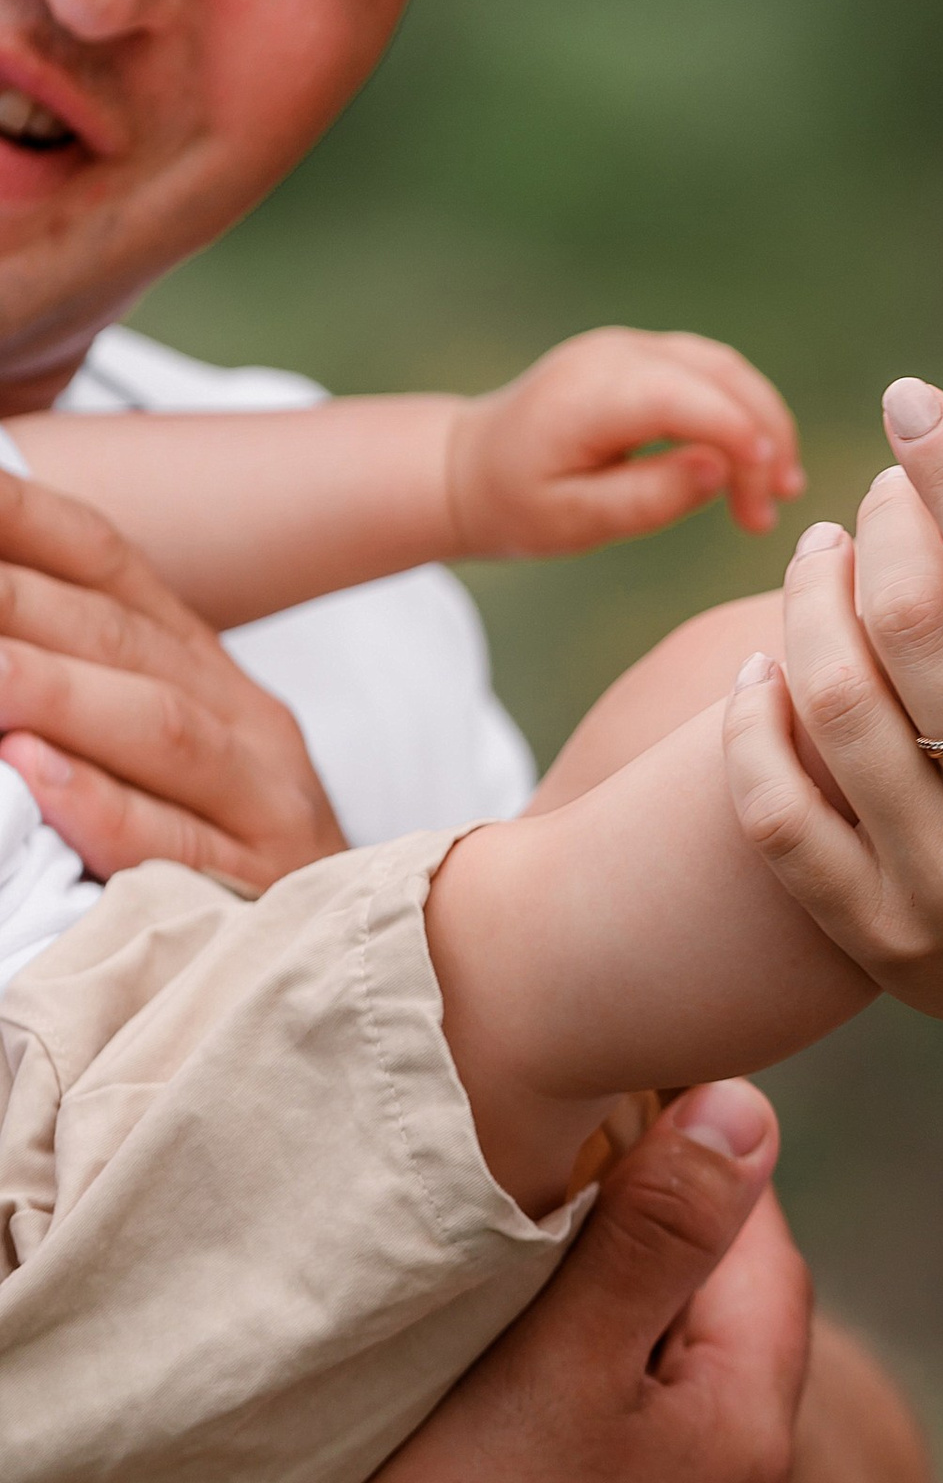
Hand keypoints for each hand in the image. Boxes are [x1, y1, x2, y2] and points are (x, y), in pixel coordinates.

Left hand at [0, 466, 343, 887]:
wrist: (366, 961)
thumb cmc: (224, 860)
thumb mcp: (164, 754)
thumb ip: (90, 687)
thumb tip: (3, 640)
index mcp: (207, 670)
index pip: (109, 566)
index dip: (29, 521)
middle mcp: (242, 718)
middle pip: (117, 637)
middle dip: (15, 599)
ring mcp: (265, 800)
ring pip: (154, 724)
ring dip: (48, 688)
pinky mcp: (267, 888)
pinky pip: (173, 843)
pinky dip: (98, 806)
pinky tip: (30, 776)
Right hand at [310, 1083, 810, 1482]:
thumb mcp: (561, 1353)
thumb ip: (662, 1223)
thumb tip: (750, 1108)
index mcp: (755, 1445)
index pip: (763, 1257)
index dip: (707, 1174)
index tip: (641, 1122)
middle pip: (734, 1349)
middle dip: (676, 1273)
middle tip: (585, 1209)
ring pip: (693, 1436)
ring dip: (644, 1374)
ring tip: (554, 1328)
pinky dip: (615, 1466)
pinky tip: (539, 1456)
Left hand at [448, 328, 805, 555]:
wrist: (467, 468)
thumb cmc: (516, 503)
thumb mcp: (575, 522)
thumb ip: (648, 498)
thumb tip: (719, 469)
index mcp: (590, 395)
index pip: (685, 398)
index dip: (737, 434)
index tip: (769, 487)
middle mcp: (614, 355)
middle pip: (717, 374)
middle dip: (763, 435)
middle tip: (776, 505)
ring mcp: (628, 347)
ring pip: (722, 366)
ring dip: (761, 420)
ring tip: (778, 488)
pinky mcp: (639, 356)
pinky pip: (707, 370)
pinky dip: (739, 409)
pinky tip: (751, 459)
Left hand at [724, 403, 942, 1069]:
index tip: (910, 396)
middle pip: (912, 623)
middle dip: (877, 522)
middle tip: (873, 484)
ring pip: (832, 702)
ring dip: (807, 600)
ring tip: (815, 550)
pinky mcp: (876, 935)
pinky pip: (778, 814)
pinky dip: (755, 726)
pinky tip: (764, 665)